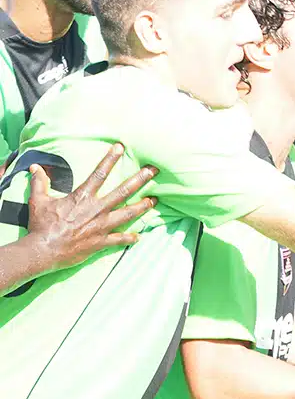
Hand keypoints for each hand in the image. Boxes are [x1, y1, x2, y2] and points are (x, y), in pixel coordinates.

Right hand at [26, 143, 156, 272]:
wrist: (42, 251)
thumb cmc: (41, 225)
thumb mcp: (38, 201)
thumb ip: (39, 182)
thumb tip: (34, 166)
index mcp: (83, 197)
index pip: (99, 173)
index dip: (110, 159)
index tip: (121, 147)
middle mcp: (96, 209)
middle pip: (123, 191)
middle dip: (140, 179)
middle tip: (154, 170)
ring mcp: (101, 226)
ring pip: (128, 213)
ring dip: (143, 206)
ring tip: (155, 200)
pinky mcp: (101, 242)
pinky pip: (119, 239)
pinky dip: (129, 238)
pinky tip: (138, 237)